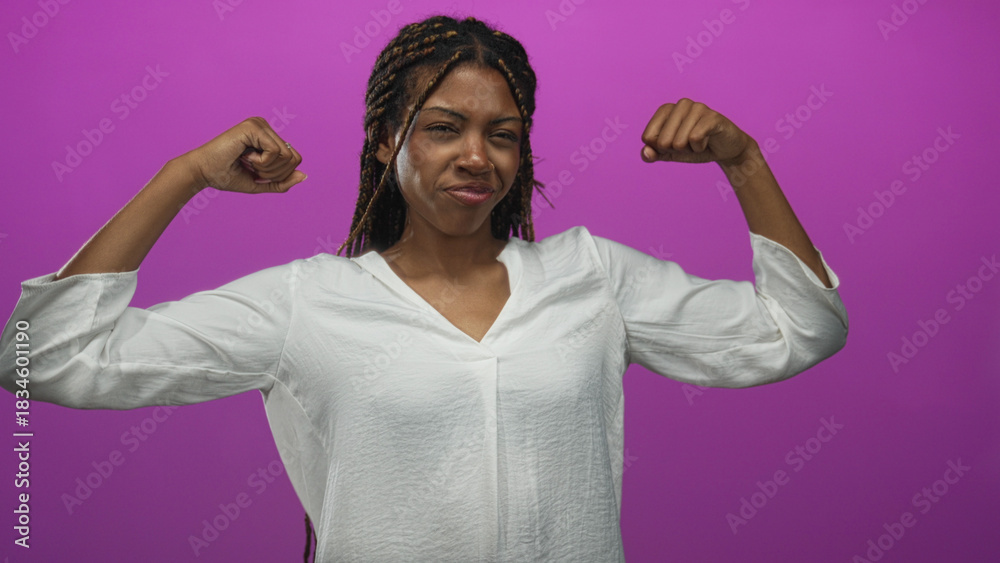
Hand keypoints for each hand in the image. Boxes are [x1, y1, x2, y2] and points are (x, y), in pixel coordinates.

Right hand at [180, 117, 306, 193]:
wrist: (203, 173)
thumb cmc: (228, 176)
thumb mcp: (261, 182)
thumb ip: (282, 182)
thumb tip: (304, 176)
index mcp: (268, 137)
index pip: (295, 159)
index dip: (280, 175)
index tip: (257, 172)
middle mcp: (265, 126)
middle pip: (294, 159)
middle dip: (275, 173)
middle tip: (251, 168)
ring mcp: (260, 124)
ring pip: (287, 156)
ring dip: (267, 168)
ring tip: (247, 162)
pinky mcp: (253, 126)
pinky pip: (276, 152)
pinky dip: (262, 162)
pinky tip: (244, 155)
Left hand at [640, 99, 752, 165]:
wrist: (726, 150)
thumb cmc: (696, 147)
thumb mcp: (671, 153)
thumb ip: (654, 153)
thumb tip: (645, 153)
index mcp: (666, 109)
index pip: (648, 138)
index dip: (661, 149)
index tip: (676, 143)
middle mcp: (680, 104)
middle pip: (662, 142)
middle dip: (676, 150)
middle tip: (691, 143)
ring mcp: (697, 107)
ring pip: (678, 142)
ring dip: (690, 150)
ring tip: (700, 142)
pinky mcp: (712, 116)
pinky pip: (694, 140)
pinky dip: (700, 148)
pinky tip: (708, 141)